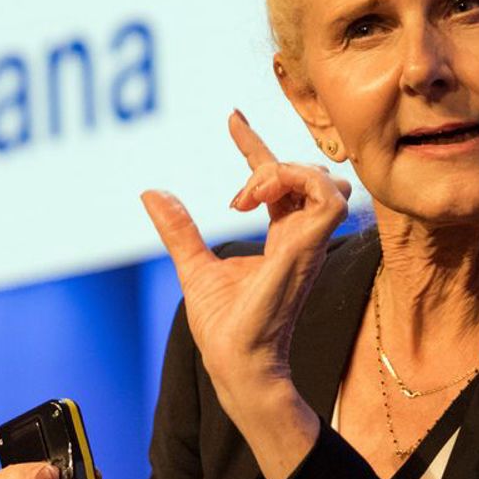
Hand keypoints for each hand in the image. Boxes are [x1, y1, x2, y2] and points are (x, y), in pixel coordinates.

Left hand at [139, 110, 352, 421]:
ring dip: (283, 172)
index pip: (280, 181)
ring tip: (243, 196)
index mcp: (282, 240)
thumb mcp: (193, 265)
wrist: (235, 360)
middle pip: (309, 175)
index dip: (255, 145)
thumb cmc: (224, 327)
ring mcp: (310, 243)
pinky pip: (327, 198)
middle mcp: (302, 238)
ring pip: (325, 181)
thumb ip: (179, 230)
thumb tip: (150, 193)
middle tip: (235, 196)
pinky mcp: (309, 249)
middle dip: (271, 162)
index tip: (232, 118)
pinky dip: (294, 183)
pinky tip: (252, 200)